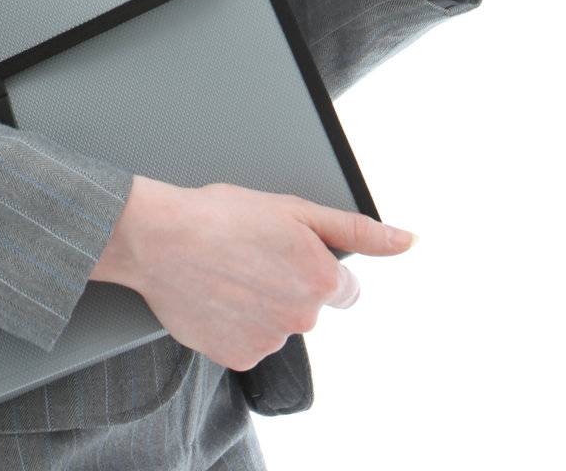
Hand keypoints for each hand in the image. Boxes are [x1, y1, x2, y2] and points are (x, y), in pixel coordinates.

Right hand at [91, 176, 416, 370]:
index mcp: (320, 279)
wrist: (158, 238)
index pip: (344, 288)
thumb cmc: (220, 215)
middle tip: (249, 255)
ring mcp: (269, 342)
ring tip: (226, 272)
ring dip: (259, 304)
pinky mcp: (238, 357)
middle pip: (308, 306)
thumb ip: (356, 229)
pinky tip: (215, 295)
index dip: (314, 266)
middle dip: (286, 284)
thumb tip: (407, 240)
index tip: (285, 253)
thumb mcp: (293, 208)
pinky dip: (235, 323)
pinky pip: (247, 342)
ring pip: (276, 324)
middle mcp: (301, 318)